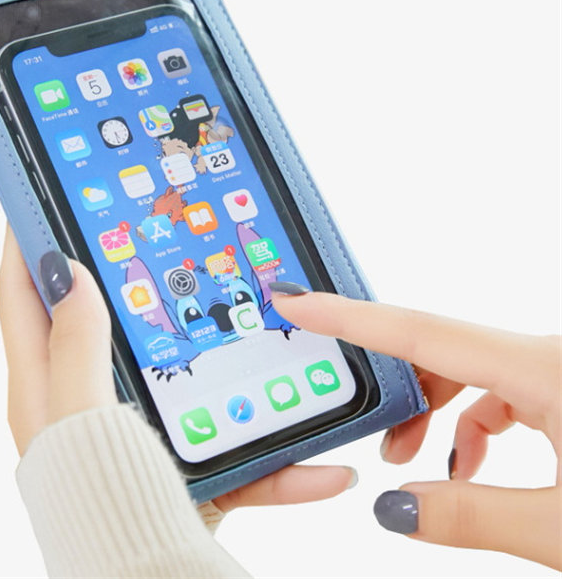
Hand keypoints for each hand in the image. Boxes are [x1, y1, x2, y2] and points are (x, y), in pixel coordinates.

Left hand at [0, 227, 356, 513]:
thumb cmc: (101, 507)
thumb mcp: (85, 418)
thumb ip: (77, 347)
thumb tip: (67, 272)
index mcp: (46, 386)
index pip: (21, 292)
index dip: (27, 238)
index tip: (43, 191)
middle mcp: (84, 401)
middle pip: (97, 317)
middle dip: (122, 270)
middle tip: (154, 227)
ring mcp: (134, 429)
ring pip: (177, 369)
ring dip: (217, 351)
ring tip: (247, 311)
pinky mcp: (180, 462)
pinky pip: (231, 446)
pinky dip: (274, 459)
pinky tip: (323, 465)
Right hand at [271, 284, 560, 569]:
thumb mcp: (561, 530)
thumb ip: (470, 516)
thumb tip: (395, 508)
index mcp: (547, 367)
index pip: (423, 331)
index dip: (348, 316)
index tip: (296, 301)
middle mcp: (549, 353)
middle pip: (441, 350)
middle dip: (395, 390)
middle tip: (372, 436)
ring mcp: (556, 365)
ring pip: (467, 367)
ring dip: (431, 408)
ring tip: (416, 460)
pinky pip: (499, 385)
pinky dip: (470, 418)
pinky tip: (468, 463)